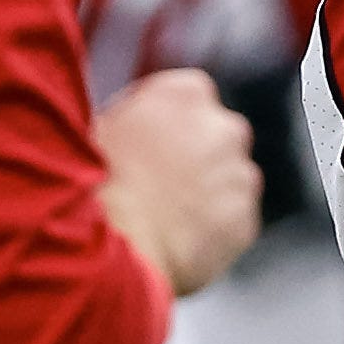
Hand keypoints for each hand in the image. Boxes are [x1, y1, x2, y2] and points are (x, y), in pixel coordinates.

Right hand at [95, 68, 260, 297]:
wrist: (117, 250)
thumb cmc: (97, 189)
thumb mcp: (103, 127)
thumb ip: (139, 115)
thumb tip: (141, 124)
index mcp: (187, 93)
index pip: (189, 98)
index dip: (168, 126)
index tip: (153, 145)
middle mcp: (225, 125)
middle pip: (216, 136)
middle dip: (195, 156)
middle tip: (161, 184)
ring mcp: (240, 174)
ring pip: (228, 179)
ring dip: (207, 193)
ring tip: (166, 217)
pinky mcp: (246, 218)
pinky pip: (232, 221)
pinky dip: (213, 229)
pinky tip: (179, 239)